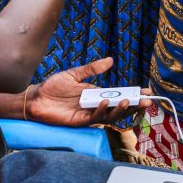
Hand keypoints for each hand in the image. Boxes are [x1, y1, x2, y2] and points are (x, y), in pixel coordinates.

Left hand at [26, 57, 151, 126]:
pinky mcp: (78, 121)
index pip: (118, 95)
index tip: (146, 91)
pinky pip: (93, 118)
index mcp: (96, 94)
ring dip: (120, 109)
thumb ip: (92, 68)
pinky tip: (104, 103)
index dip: (133, 93)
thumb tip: (111, 60)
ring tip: (128, 101)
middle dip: (133, 105)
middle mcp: (94, 105)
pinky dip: (100, 111)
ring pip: (109, 116)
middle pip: (118, 107)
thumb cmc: (53, 86)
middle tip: (147, 101)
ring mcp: (88, 114)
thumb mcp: (75, 74)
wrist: (36, 97)